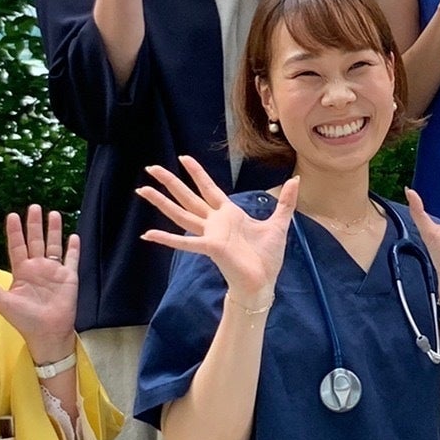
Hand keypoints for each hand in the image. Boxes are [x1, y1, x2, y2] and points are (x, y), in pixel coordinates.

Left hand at [0, 206, 80, 361]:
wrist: (47, 333)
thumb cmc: (24, 320)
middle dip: (35, 224)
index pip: (17, 246)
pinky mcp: (69, 277)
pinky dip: (73, 248)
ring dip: (54, 230)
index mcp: (22, 272)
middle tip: (34, 207)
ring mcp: (54, 271)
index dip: (15, 232)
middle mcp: (38, 268)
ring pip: (54, 245)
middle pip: (36, 241)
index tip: (12, 216)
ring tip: (53, 214)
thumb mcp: (4, 303)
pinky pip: (72, 259)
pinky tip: (74, 236)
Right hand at [138, 158, 296, 304]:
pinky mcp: (210, 247)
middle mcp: (215, 222)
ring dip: (161, 202)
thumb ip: (285, 201)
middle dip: (170, 182)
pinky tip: (148, 234)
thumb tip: (297, 179)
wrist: (264, 282)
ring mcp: (210, 234)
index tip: (183, 158)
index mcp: (229, 214)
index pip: (208, 188)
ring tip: (142, 189)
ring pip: (180, 214)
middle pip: (187, 197)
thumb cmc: (267, 257)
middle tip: (150, 167)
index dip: (197, 173)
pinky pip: (184, 243)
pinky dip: (166, 238)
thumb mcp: (279, 223)